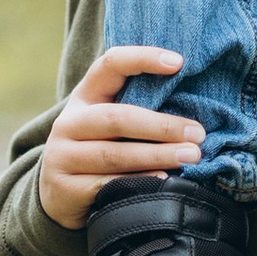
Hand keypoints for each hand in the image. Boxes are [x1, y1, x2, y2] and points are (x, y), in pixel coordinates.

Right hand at [39, 45, 201, 229]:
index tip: (178, 63)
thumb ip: (138, 112)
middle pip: (117, 118)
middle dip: (161, 126)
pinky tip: (165, 180)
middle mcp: (69, 122)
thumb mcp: (110, 127)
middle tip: (197, 133)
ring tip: (191, 156)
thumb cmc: (100, 152)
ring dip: (157, 155)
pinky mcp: (64, 188)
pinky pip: (107, 184)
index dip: (142, 59)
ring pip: (114, 154)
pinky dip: (140, 181)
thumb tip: (192, 114)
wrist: (59, 196)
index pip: (110, 65)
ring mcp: (62, 156)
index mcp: (85, 97)